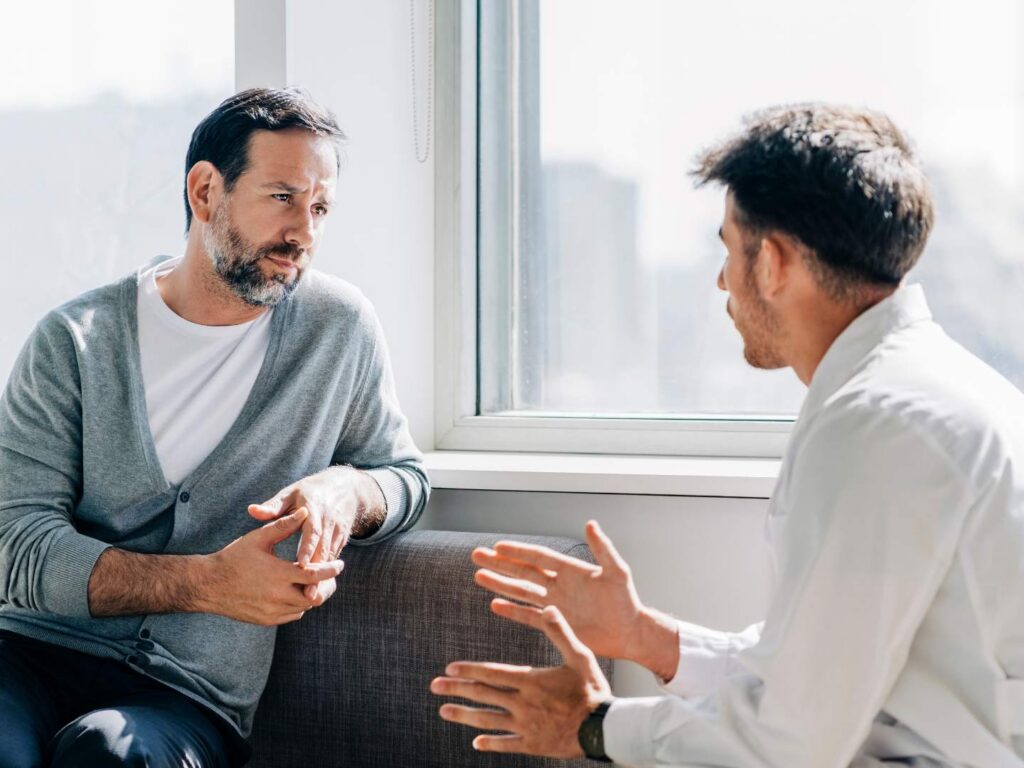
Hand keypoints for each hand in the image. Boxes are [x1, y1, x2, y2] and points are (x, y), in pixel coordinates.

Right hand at [201, 507, 343, 625]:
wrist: (207, 585)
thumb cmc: (233, 557)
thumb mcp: (259, 538)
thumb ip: (284, 526)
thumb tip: (306, 512)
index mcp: (279, 574)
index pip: (316, 575)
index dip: (332, 569)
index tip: (340, 563)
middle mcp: (278, 597)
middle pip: (316, 596)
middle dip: (327, 585)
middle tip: (331, 575)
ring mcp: (272, 612)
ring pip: (305, 607)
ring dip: (312, 595)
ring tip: (315, 581)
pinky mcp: (266, 620)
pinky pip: (292, 615)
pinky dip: (299, 605)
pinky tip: (297, 591)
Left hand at [248, 466, 384, 600]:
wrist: (343, 488)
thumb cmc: (308, 492)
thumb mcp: (290, 495)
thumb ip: (273, 506)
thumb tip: (252, 511)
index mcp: (315, 509)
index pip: (312, 530)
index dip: (308, 547)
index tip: (300, 564)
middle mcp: (329, 521)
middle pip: (325, 549)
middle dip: (318, 572)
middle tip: (308, 595)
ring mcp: (338, 532)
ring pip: (331, 558)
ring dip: (324, 579)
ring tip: (313, 599)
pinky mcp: (341, 540)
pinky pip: (333, 559)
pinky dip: (328, 575)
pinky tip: (318, 591)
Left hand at [431, 605, 611, 757]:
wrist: (604, 728)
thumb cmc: (592, 689)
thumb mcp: (580, 655)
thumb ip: (560, 631)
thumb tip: (548, 607)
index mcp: (530, 680)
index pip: (492, 673)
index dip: (469, 670)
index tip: (450, 668)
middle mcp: (522, 703)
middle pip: (483, 694)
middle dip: (456, 689)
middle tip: (434, 686)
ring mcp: (526, 726)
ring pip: (487, 720)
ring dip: (463, 715)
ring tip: (444, 711)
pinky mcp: (533, 744)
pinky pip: (506, 744)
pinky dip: (490, 743)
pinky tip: (476, 743)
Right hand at [473, 520, 647, 660]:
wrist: (630, 632)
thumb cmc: (627, 601)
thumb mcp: (617, 572)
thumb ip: (603, 549)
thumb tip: (590, 523)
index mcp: (570, 570)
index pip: (538, 557)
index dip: (518, 551)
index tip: (497, 545)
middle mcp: (559, 585)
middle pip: (523, 571)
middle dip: (500, 564)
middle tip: (477, 555)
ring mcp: (555, 605)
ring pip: (522, 591)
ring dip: (500, 584)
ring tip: (479, 576)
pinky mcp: (555, 624)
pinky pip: (528, 616)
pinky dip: (512, 610)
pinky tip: (495, 604)